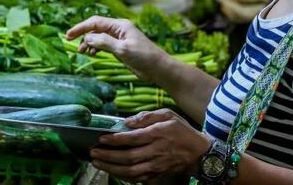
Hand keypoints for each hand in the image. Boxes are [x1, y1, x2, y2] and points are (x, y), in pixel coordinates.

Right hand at [66, 16, 167, 82]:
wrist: (158, 68)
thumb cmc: (143, 56)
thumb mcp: (122, 49)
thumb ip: (104, 42)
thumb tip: (87, 38)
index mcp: (120, 25)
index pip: (95, 22)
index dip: (80, 28)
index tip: (68, 35)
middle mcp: (118, 29)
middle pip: (96, 28)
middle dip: (83, 34)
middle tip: (70, 43)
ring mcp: (119, 39)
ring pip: (99, 37)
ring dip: (89, 42)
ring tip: (82, 52)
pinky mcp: (120, 48)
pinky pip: (104, 44)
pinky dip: (96, 48)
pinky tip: (93, 54)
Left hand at [90, 109, 212, 181]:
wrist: (199, 153)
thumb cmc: (182, 131)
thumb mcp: (168, 115)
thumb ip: (147, 116)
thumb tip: (127, 122)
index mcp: (158, 134)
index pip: (133, 138)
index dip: (115, 140)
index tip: (102, 138)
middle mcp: (156, 151)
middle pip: (128, 157)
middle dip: (108, 156)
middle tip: (93, 152)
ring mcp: (156, 166)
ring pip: (131, 171)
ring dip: (112, 168)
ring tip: (97, 163)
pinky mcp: (157, 175)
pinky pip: (137, 178)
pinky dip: (123, 176)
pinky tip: (112, 170)